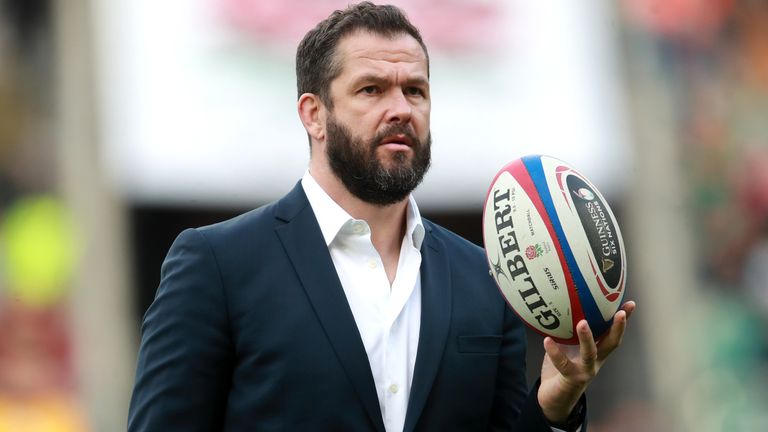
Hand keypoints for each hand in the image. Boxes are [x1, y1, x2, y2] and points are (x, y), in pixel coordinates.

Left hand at [537, 301, 636, 422]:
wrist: (554, 398)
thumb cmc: (561, 367)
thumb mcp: (565, 345)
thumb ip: (565, 329)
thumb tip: (557, 302)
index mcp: (597, 352)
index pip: (613, 333)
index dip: (623, 320)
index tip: (631, 303)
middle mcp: (595, 361)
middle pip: (611, 344)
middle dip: (618, 328)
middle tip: (620, 312)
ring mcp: (585, 371)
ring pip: (589, 354)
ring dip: (587, 338)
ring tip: (582, 322)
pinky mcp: (571, 379)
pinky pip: (563, 364)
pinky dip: (555, 352)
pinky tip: (547, 340)